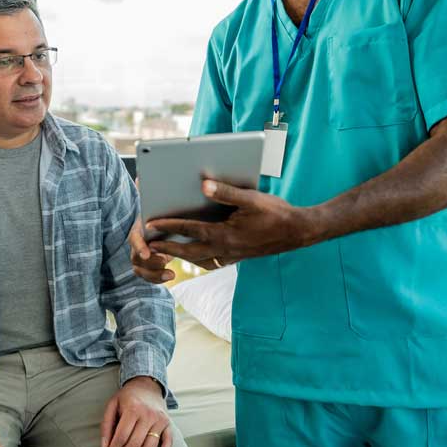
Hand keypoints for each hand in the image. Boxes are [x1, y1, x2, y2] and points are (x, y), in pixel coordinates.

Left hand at [100, 377, 173, 446]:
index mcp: (133, 408)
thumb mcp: (112, 404)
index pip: (122, 435)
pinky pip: (168, 441)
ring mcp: (160, 420)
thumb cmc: (127, 396)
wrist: (147, 385)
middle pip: (135, 444)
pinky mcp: (168, 424)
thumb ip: (106, 425)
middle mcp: (148, 414)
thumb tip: (105, 446)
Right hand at [129, 216, 173, 283]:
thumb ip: (170, 216)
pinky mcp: (146, 267)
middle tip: (164, 262)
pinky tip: (171, 276)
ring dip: (155, 275)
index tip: (146, 255)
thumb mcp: (167, 214)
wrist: (162, 224)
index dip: (139, 247)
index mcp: (138, 229)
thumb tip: (180, 209)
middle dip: (150, 263)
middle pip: (136, 258)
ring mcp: (139, 257)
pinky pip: (149, 276)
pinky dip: (158, 278)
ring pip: (141, 270)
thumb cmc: (166, 217)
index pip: (134, 239)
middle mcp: (135, 245)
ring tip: (171, 275)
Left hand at [147, 179, 319, 266]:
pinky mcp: (238, 258)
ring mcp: (232, 256)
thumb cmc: (276, 213)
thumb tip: (204, 184)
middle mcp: (226, 249)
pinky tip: (195, 253)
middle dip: (167, 247)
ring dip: (181, 255)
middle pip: (188, 251)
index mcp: (225, 235)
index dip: (168, 226)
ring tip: (167, 249)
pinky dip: (198, 259)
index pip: (190, 230)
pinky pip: (212, 262)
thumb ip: (226, 192)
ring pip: (199, 260)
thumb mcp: (252, 198)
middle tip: (148, 244)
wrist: (298, 232)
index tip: (150, 224)